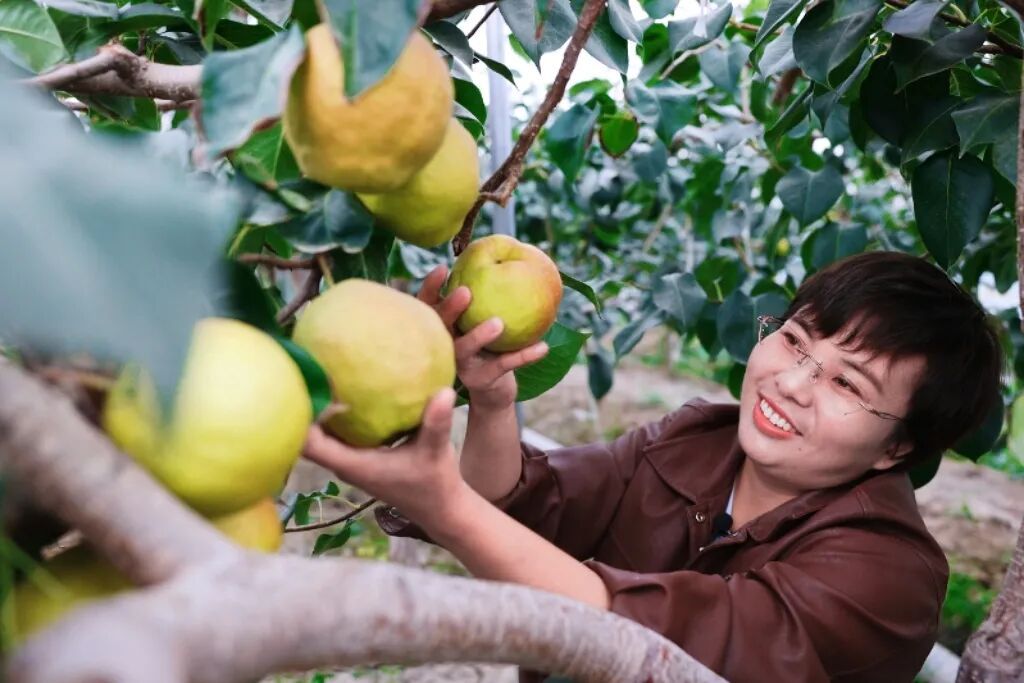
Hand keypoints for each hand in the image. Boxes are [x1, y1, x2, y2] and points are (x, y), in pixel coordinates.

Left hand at [302, 388, 465, 527]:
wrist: (440, 509)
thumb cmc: (434, 484)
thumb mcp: (436, 451)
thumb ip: (437, 422)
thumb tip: (444, 390)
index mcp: (354, 464)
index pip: (309, 445)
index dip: (303, 417)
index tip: (313, 387)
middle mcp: (345, 463)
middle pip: (306, 437)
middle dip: (306, 405)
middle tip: (312, 370)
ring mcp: (351, 461)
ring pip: (320, 435)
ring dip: (318, 410)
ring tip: (322, 374)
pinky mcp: (359, 457)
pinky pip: (336, 434)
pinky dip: (335, 415)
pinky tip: (347, 390)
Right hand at [417, 265, 548, 410]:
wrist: (493, 390)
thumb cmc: (488, 345)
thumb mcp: (480, 320)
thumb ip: (484, 296)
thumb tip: (504, 254)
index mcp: (442, 328)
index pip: (428, 306)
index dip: (432, 288)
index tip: (444, 267)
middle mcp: (445, 346)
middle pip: (440, 327)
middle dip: (450, 309)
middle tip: (465, 292)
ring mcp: (461, 366)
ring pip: (466, 349)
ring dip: (481, 335)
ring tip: (499, 323)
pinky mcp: (482, 381)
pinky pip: (505, 365)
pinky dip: (525, 356)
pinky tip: (544, 347)